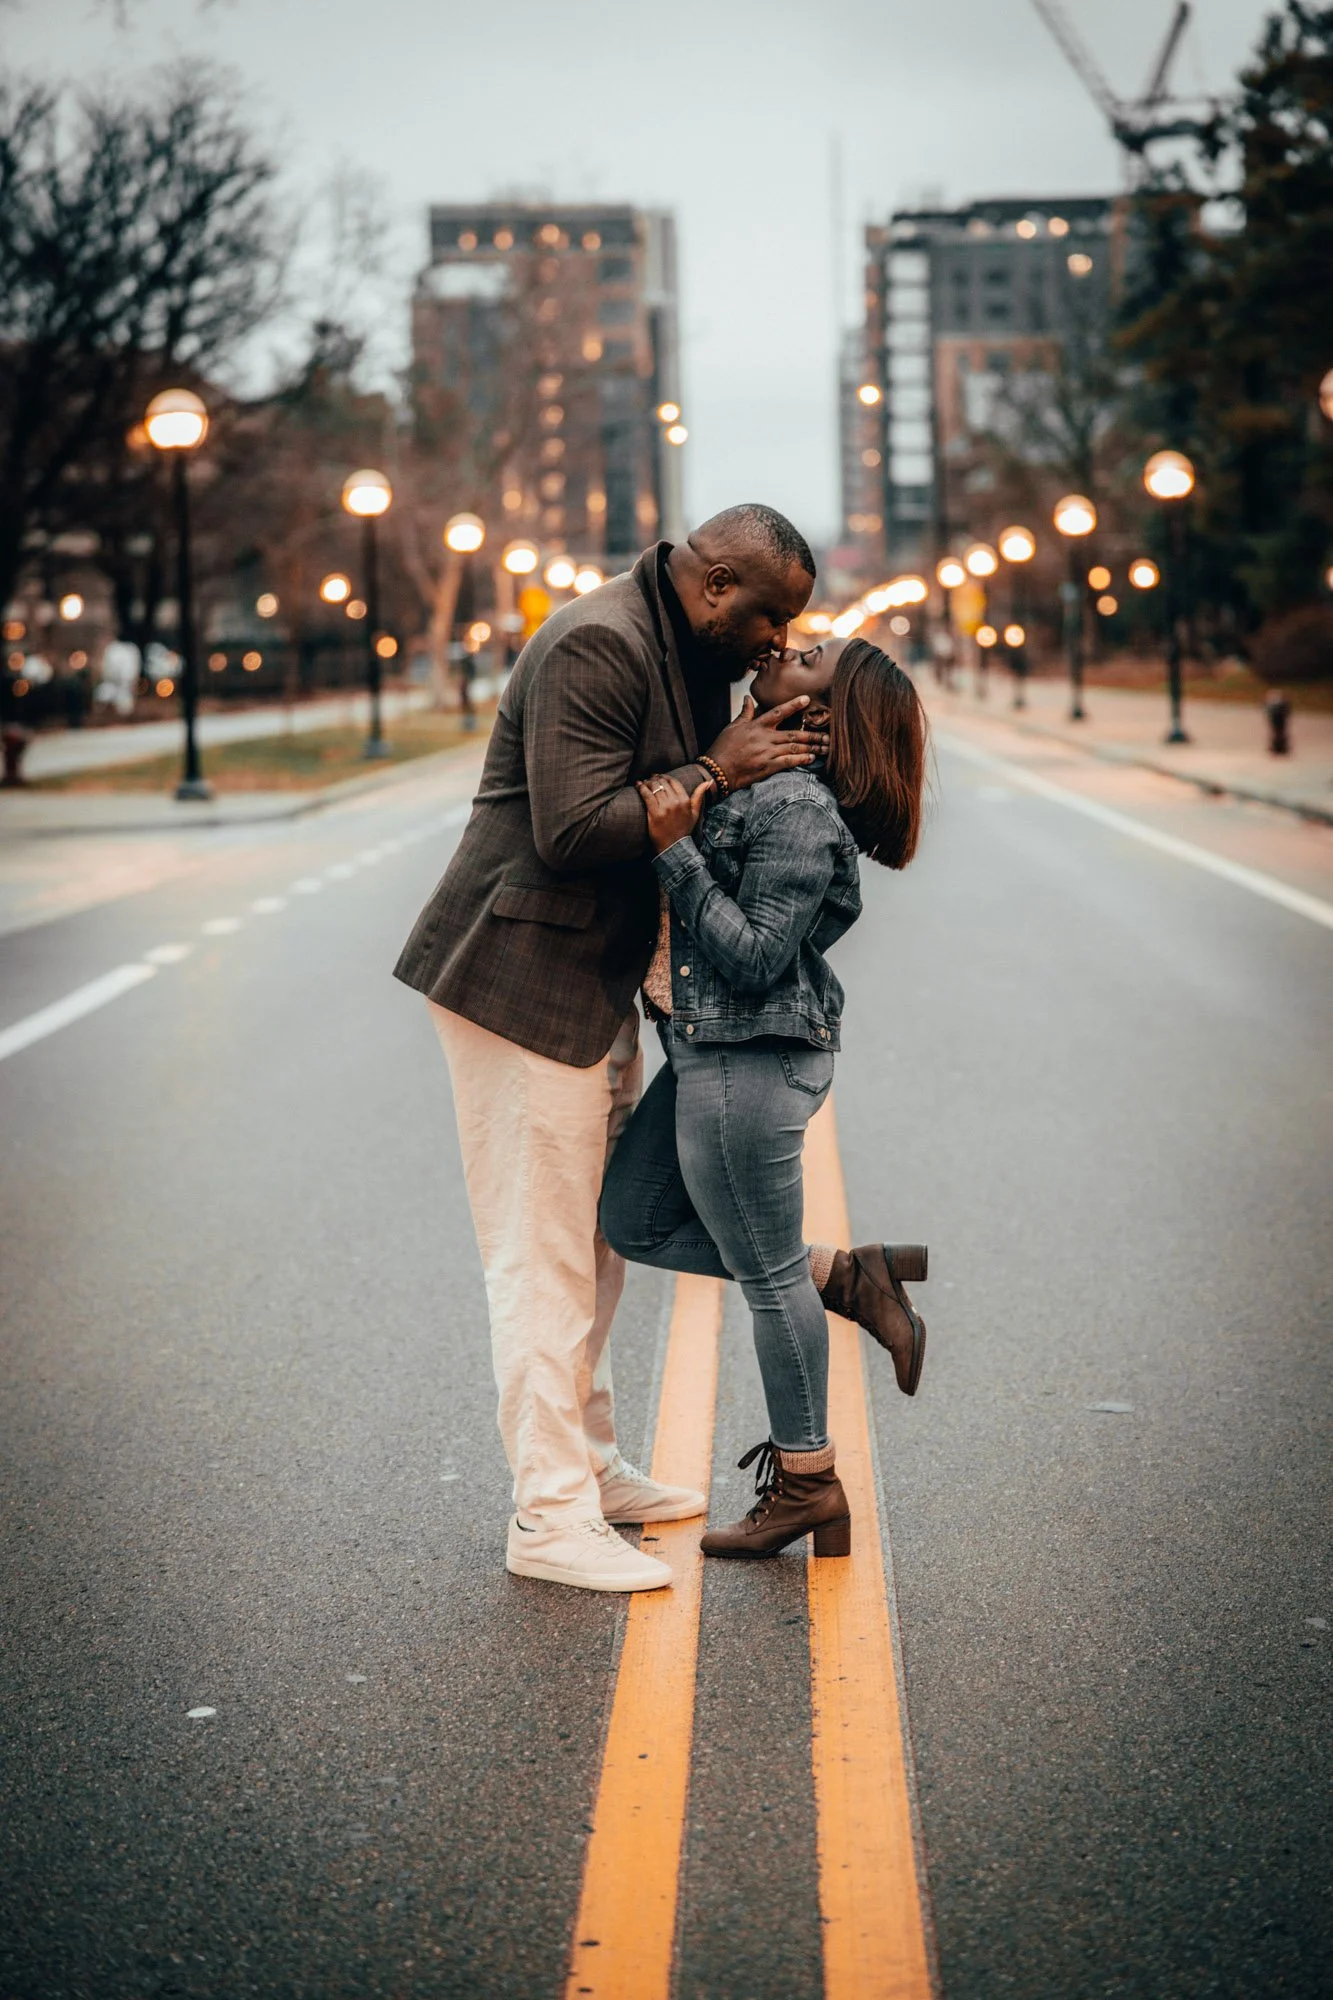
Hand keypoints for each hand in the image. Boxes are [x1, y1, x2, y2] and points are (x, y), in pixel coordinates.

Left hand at [636, 774, 713, 853]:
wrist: (673, 846)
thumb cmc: (684, 829)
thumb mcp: (695, 813)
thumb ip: (699, 796)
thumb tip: (708, 781)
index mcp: (685, 800)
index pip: (673, 782)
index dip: (664, 776)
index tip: (658, 776)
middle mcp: (676, 802)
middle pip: (663, 783)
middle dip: (655, 778)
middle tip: (649, 778)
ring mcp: (665, 807)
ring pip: (654, 787)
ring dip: (647, 782)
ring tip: (643, 782)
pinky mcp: (655, 812)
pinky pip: (647, 795)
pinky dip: (641, 788)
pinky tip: (638, 785)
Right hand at [704, 694, 828, 793]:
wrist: (716, 770)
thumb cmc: (722, 748)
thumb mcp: (732, 727)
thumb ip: (744, 713)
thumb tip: (748, 698)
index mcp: (756, 726)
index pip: (778, 712)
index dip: (793, 705)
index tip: (807, 699)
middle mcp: (764, 738)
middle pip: (793, 733)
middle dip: (812, 734)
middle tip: (828, 734)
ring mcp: (767, 753)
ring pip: (794, 748)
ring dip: (812, 747)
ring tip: (825, 747)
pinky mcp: (767, 767)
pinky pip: (788, 762)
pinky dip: (801, 760)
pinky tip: (812, 758)